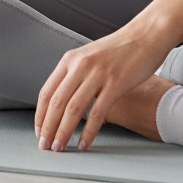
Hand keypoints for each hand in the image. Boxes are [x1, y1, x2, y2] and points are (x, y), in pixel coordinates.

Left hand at [35, 24, 170, 152]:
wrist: (144, 35)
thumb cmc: (119, 50)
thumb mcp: (89, 57)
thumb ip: (76, 74)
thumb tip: (65, 96)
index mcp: (69, 59)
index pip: (47, 91)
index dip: (40, 113)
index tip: (38, 130)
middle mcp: (79, 65)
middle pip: (56, 102)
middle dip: (48, 126)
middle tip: (44, 145)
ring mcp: (96, 74)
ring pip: (73, 108)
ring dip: (63, 131)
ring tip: (59, 147)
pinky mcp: (115, 84)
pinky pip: (97, 112)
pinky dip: (88, 131)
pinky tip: (83, 143)